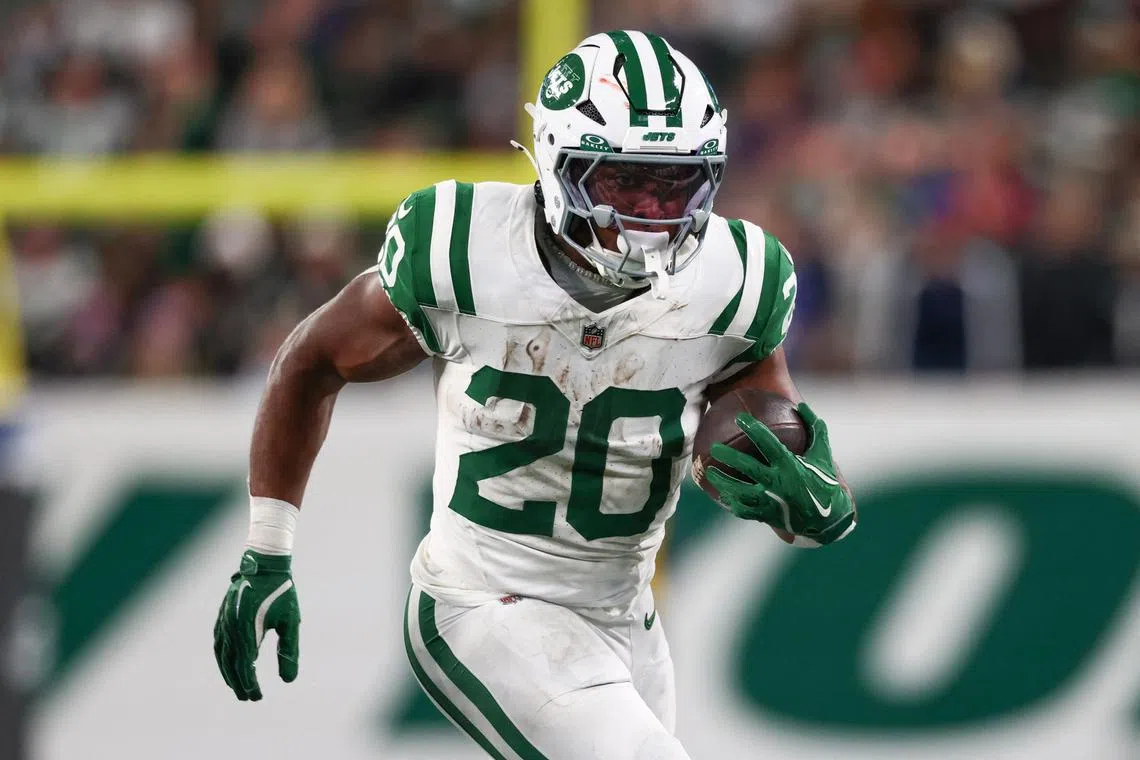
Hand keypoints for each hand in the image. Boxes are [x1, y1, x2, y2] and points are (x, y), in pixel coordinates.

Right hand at [213, 550, 299, 700]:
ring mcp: (223, 621)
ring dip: (228, 673)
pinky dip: (222, 658)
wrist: (265, 564)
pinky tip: (229, 664)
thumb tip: (288, 681)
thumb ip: (289, 651)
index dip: (250, 685)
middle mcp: (230, 628)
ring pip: (221, 655)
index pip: (245, 667)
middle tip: (248, 698)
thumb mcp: (290, 622)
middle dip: (238, 684)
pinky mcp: (222, 616)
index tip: (258, 697)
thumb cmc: (282, 593)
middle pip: (230, 664)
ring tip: (238, 687)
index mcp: (247, 630)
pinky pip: (217, 643)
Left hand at [706, 402, 856, 545]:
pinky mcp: (767, 515)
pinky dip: (731, 502)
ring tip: (709, 472)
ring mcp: (771, 501)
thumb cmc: (824, 482)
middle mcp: (779, 483)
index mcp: (791, 466)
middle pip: (749, 468)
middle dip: (730, 456)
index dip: (754, 429)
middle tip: (713, 447)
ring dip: (723, 482)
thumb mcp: (822, 455)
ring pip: (741, 492)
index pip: (770, 444)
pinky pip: (744, 510)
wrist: (828, 520)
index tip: (740, 417)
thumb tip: (802, 405)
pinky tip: (721, 495)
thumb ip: (814, 429)